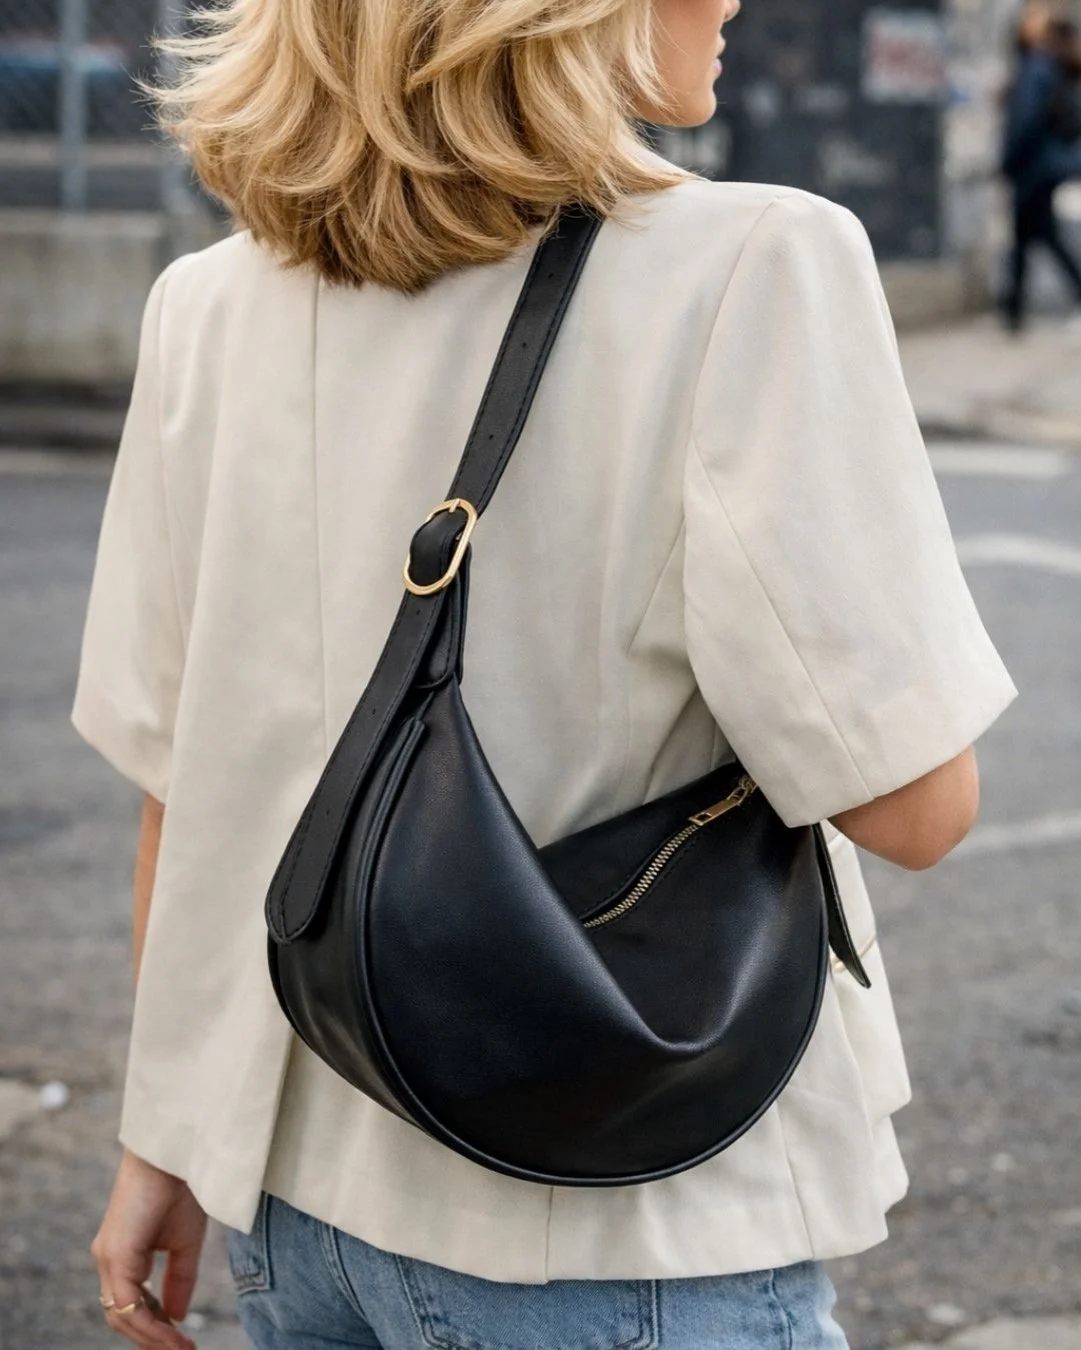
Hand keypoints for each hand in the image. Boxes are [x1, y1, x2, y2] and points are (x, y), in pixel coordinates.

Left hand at [92, 1149, 206, 1348]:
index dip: (155, 1328)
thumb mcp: (185, 1241)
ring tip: (180, 1348)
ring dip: (151, 1337)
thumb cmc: (180, 1187)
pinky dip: (148, 1323)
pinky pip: (126, 1303)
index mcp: (122, 1255)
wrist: (175, 1153)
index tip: (182, 1343)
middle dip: (151, 1340)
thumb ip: (179, 1278)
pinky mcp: (116, 1254)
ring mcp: (108, 1258)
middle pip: (121, 1316)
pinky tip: (171, 1332)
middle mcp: (108, 1260)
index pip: (131, 1304)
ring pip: (120, 1315)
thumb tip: (176, 1316)